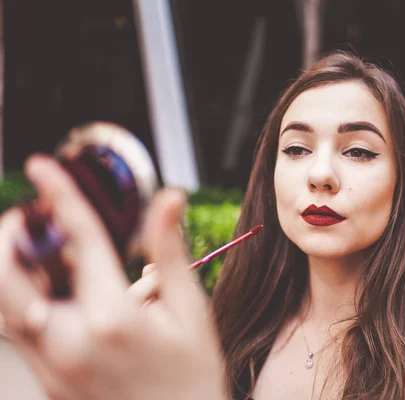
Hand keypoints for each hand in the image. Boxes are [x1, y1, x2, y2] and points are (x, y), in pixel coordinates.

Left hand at [0, 155, 225, 399]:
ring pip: (5, 307)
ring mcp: (53, 366)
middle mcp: (69, 342)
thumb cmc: (193, 377)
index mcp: (111, 318)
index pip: (80, 240)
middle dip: (11, 235)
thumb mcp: (190, 311)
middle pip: (8, 278)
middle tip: (30, 213)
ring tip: (41, 248)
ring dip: (13, 267)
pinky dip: (28, 299)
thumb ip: (169, 252)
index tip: (42, 166)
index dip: (60, 195)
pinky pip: (22, 331)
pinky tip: (59, 290)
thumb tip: (168, 200)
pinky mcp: (48, 381)